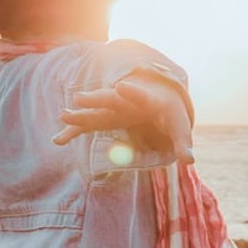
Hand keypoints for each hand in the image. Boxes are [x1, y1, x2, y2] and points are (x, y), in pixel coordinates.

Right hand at [54, 79, 193, 163]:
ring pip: (95, 110)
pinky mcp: (107, 118)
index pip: (140, 95)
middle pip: (110, 99)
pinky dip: (75, 130)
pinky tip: (59, 139)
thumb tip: (189, 161)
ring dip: (80, 114)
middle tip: (78, 98)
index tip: (121, 87)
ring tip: (63, 115)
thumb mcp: (179, 125)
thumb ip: (183, 143)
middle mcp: (127, 101)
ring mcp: (114, 109)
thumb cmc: (170, 112)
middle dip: (96, 99)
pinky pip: (88, 124)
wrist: (158, 96)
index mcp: (148, 100)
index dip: (132, 92)